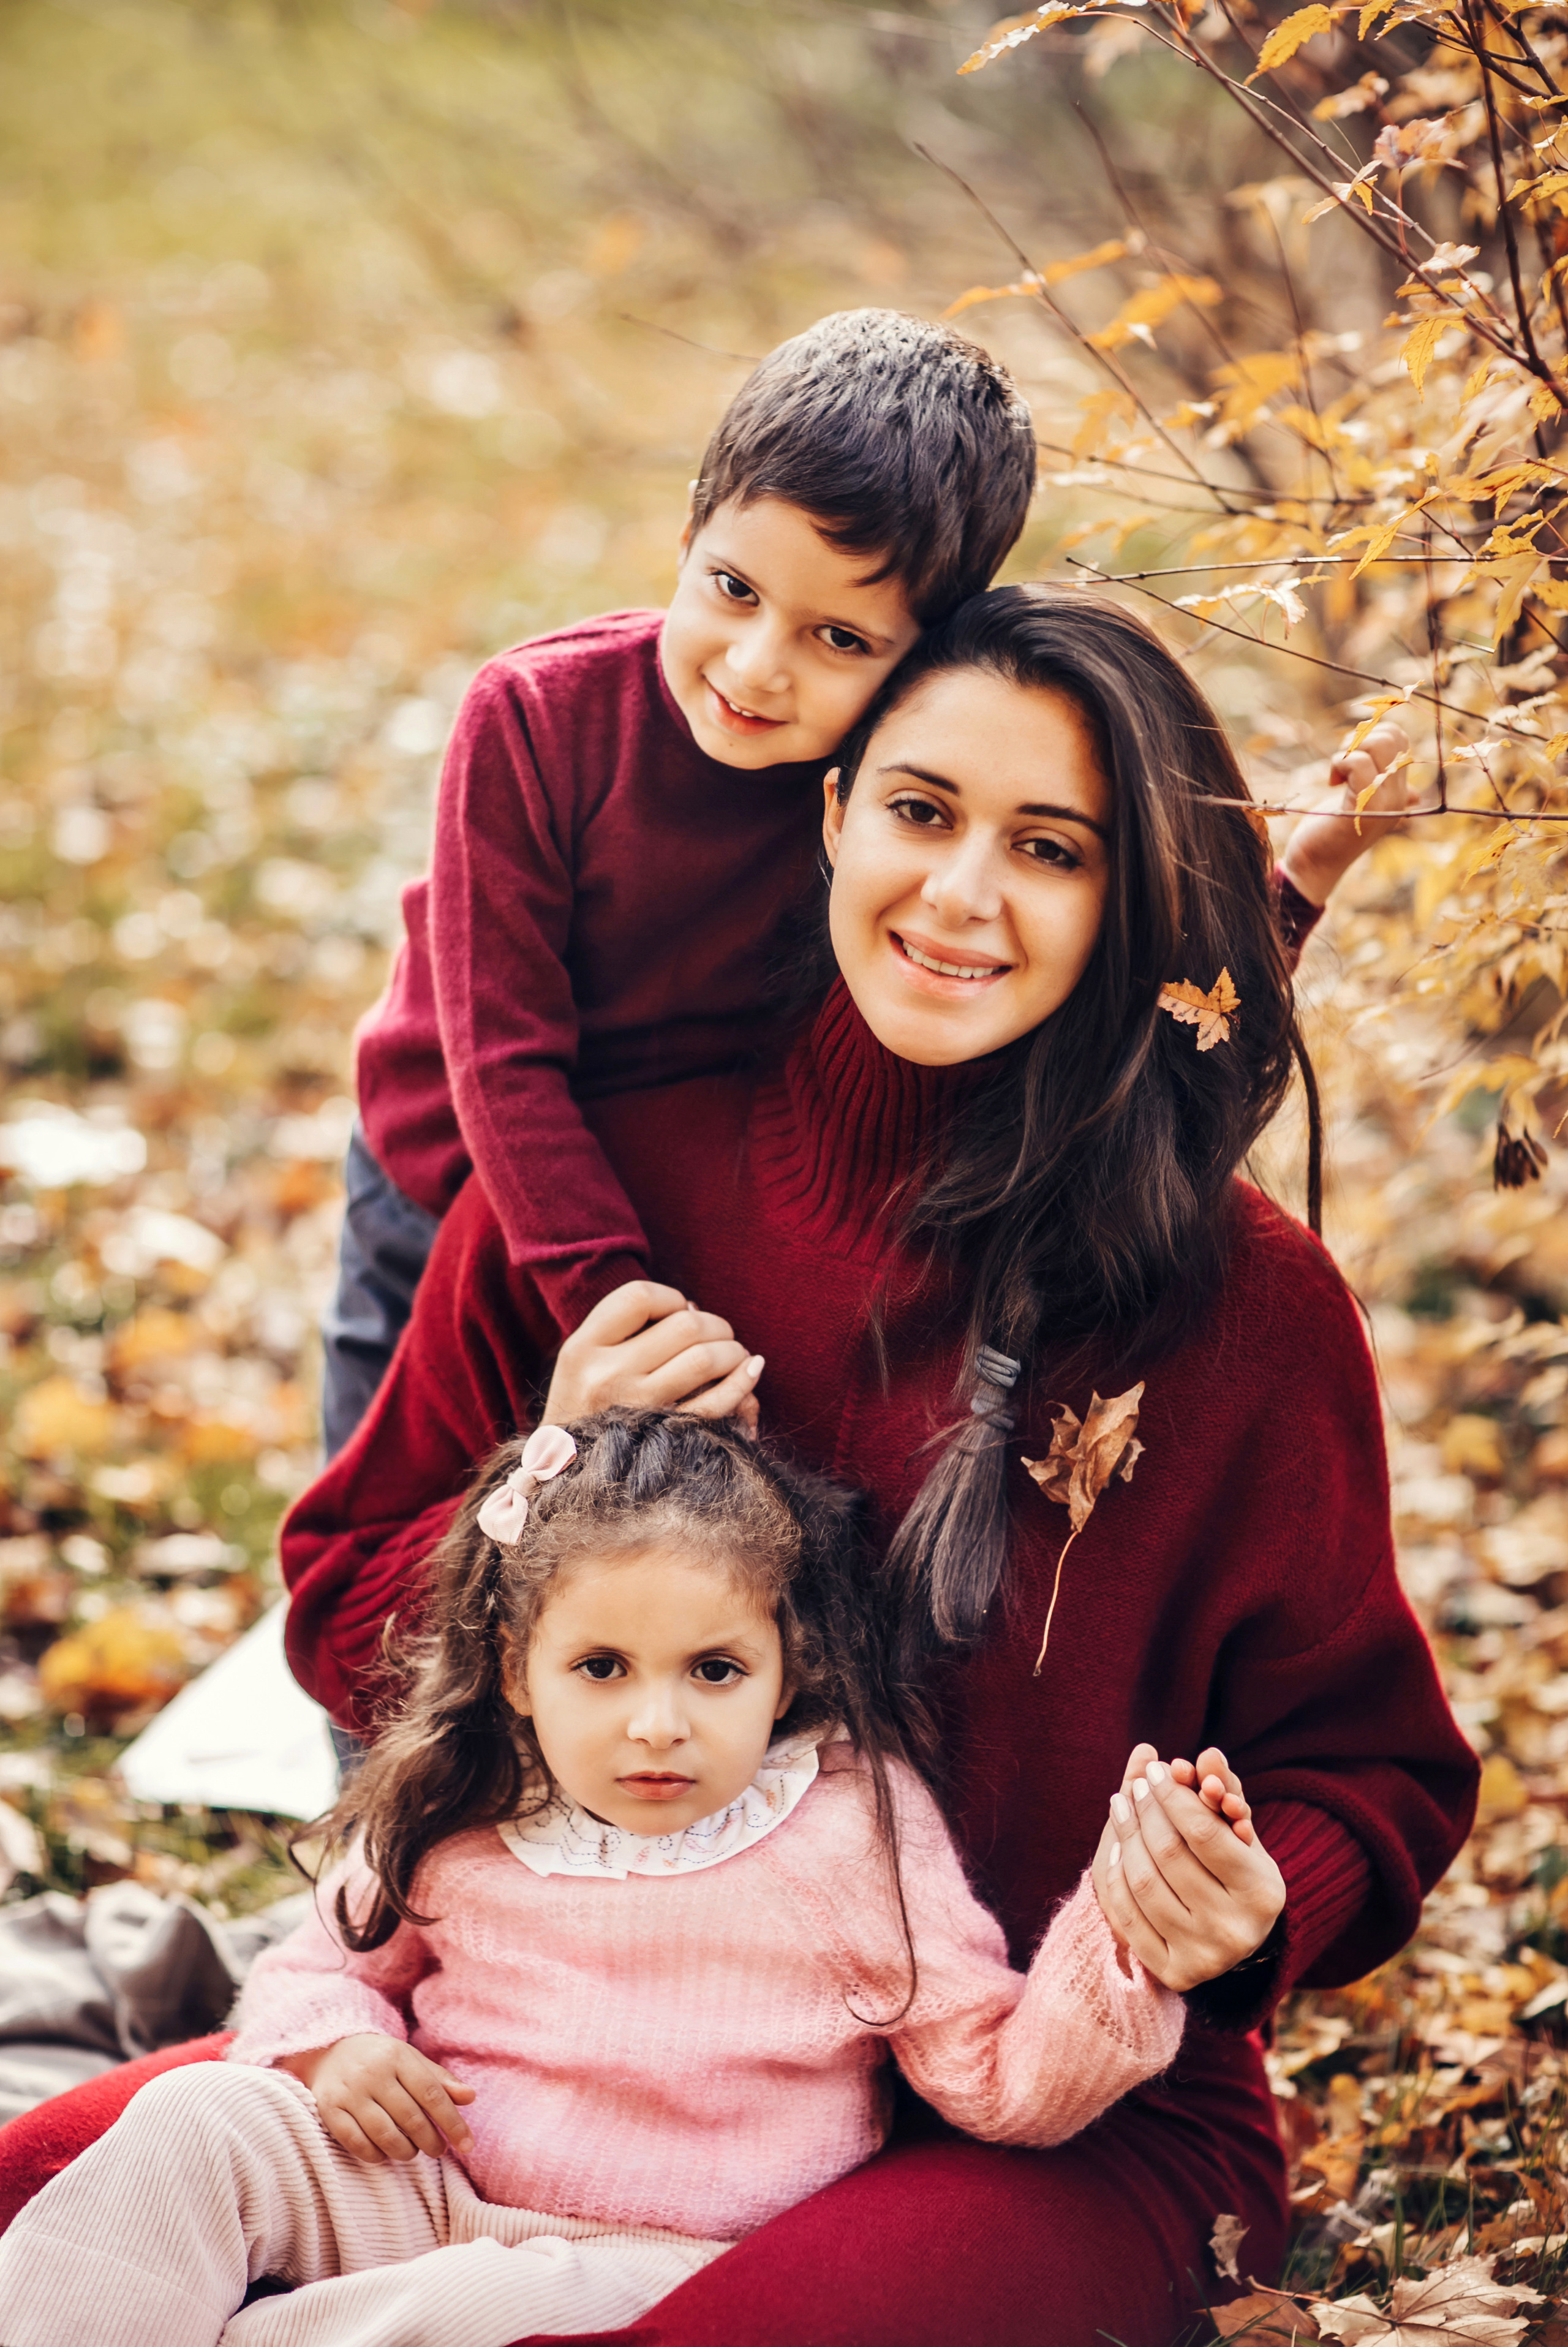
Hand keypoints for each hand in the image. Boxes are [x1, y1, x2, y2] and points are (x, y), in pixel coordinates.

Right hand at [280, 2034, 475, 2163]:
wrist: (331, 2049)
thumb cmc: (381, 2060)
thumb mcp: (412, 2061)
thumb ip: (441, 2080)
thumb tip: (470, 2098)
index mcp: (397, 2057)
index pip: (432, 2094)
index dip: (452, 2122)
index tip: (467, 2144)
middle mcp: (373, 2073)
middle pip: (410, 2118)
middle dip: (430, 2141)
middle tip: (439, 2150)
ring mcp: (349, 2092)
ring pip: (384, 2134)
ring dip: (405, 2151)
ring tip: (413, 2152)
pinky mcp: (329, 2109)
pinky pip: (356, 2143)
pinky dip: (375, 2155)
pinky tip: (385, 2154)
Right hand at [543, 1281, 762, 1430]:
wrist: (566, 1471)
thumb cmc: (586, 1405)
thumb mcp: (585, 1360)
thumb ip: (629, 1329)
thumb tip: (694, 1309)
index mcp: (581, 1350)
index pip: (639, 1297)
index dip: (670, 1297)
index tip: (676, 1310)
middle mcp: (606, 1377)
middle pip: (684, 1326)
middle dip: (714, 1324)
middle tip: (718, 1334)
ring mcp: (637, 1411)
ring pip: (705, 1359)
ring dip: (732, 1349)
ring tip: (735, 1353)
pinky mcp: (664, 1439)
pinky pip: (718, 1403)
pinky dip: (743, 1381)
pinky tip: (752, 1369)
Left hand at [1092, 1748, 1284, 1992]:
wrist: (1234, 1940)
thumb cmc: (1235, 1870)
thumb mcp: (1240, 1833)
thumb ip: (1224, 1791)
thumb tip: (1208, 1754)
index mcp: (1262, 1893)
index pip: (1203, 1832)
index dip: (1173, 1796)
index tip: (1155, 1769)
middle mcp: (1235, 1931)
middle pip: (1169, 1854)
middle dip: (1145, 1811)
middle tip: (1134, 1785)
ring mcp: (1203, 1957)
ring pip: (1143, 1882)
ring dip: (1125, 1835)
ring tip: (1121, 1805)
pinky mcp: (1172, 1973)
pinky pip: (1128, 1915)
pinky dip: (1117, 1875)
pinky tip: (1118, 1847)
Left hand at [1279, 721, 1415, 907]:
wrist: (1313, 864)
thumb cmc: (1331, 830)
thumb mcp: (1362, 807)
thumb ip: (1385, 794)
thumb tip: (1415, 795)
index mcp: (1400, 792)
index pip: (1401, 740)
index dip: (1373, 735)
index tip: (1351, 757)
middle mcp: (1399, 796)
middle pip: (1393, 736)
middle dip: (1361, 738)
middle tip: (1342, 762)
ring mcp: (1386, 801)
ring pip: (1379, 744)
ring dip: (1348, 750)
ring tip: (1337, 773)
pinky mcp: (1366, 805)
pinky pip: (1357, 761)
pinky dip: (1339, 763)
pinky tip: (1332, 783)